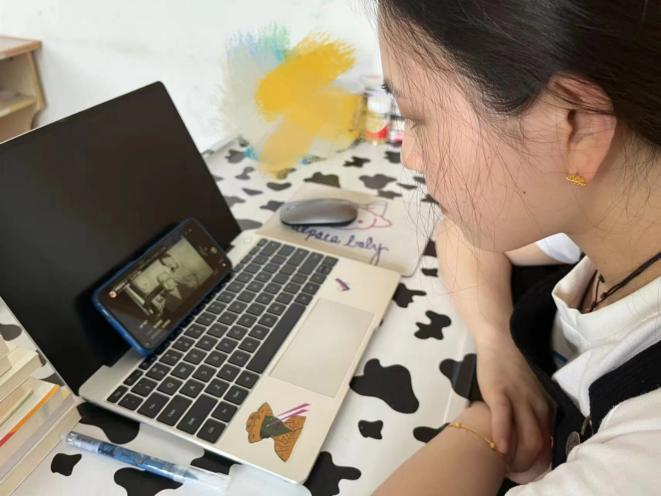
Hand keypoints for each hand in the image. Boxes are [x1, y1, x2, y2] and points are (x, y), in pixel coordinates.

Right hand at [475, 330, 554, 477]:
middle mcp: (538, 407)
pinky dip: (504, 437)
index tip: (526, 471)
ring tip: (503, 467)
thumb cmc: (514, 365)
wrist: (501, 338)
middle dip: (527, 467)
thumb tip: (531, 439)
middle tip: (512, 474)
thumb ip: (534, 412)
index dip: (538, 463)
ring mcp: (520, 400)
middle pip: (540, 446)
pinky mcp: (499, 394)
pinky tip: (499, 449)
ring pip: (527, 438)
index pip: (550, 444)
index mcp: (547, 408)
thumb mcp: (533, 391)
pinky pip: (505, 420)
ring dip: (517, 459)